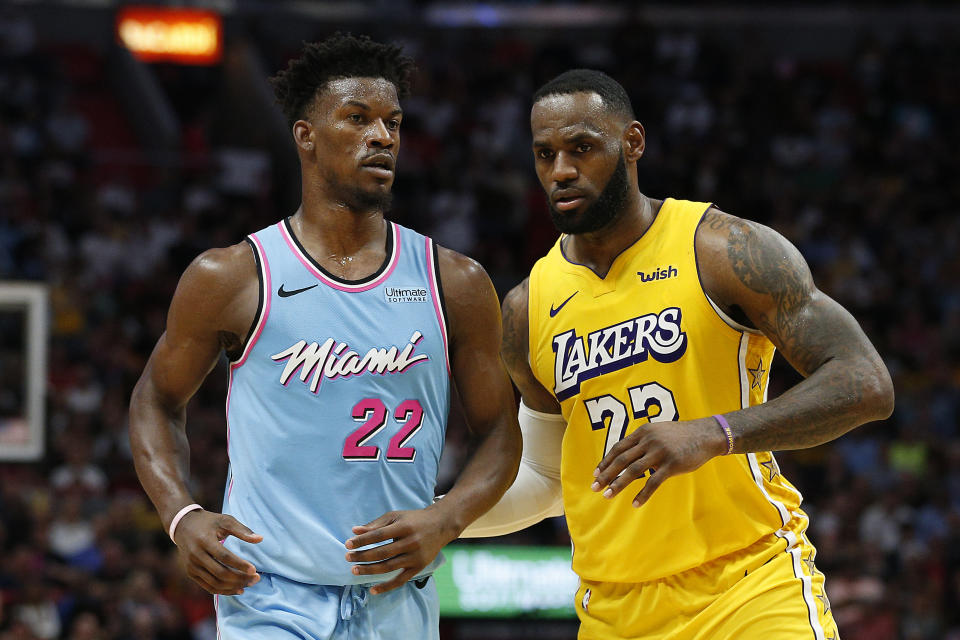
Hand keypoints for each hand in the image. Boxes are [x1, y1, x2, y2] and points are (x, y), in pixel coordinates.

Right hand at [173, 510, 262, 594]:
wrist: (183, 525)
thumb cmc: (209, 522)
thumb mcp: (225, 520)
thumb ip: (243, 530)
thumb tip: (260, 539)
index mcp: (204, 541)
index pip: (224, 557)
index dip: (240, 564)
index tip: (254, 569)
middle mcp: (196, 555)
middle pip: (220, 573)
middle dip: (240, 578)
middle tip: (256, 579)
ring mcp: (192, 566)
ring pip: (214, 583)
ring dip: (233, 586)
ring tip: (249, 584)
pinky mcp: (191, 573)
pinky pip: (208, 586)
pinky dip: (223, 590)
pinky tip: (237, 589)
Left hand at [344, 505, 458, 594]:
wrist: (440, 525)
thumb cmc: (414, 519)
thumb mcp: (396, 516)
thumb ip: (376, 524)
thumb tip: (355, 531)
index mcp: (404, 527)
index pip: (379, 535)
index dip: (362, 540)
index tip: (348, 544)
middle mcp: (411, 542)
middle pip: (382, 552)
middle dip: (363, 555)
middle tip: (348, 557)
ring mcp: (415, 556)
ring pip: (389, 567)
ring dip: (370, 570)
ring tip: (354, 570)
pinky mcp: (419, 567)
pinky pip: (400, 580)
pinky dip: (386, 586)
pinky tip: (373, 590)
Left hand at [591, 417, 726, 507]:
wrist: (706, 435)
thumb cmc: (681, 436)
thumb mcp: (658, 433)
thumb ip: (643, 443)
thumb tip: (626, 459)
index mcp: (643, 433)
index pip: (618, 448)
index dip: (606, 461)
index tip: (596, 473)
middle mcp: (648, 440)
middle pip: (621, 459)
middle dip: (606, 474)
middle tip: (594, 487)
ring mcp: (659, 452)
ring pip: (633, 471)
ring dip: (618, 485)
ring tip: (607, 496)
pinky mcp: (671, 464)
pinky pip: (653, 482)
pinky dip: (642, 494)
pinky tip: (634, 503)